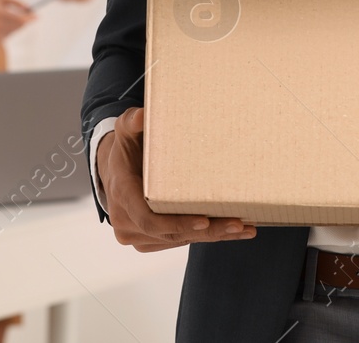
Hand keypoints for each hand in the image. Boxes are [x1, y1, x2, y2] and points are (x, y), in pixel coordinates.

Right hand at [0, 0, 34, 41]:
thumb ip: (16, 1)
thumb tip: (28, 7)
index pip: (19, 19)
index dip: (30, 18)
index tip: (37, 17)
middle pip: (18, 26)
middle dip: (25, 21)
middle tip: (30, 16)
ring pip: (14, 31)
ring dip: (18, 25)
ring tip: (12, 18)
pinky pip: (7, 36)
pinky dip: (10, 30)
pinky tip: (6, 24)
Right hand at [96, 107, 254, 251]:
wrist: (115, 169)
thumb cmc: (128, 147)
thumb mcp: (127, 129)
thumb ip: (132, 122)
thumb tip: (142, 116)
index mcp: (122, 194)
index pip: (148, 218)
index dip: (176, 222)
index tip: (204, 221)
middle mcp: (125, 220)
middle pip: (169, 233)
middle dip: (205, 232)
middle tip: (238, 225)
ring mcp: (135, 233)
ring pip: (177, 240)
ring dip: (211, 237)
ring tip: (243, 228)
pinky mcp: (147, 240)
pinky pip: (177, 241)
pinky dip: (203, 237)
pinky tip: (230, 231)